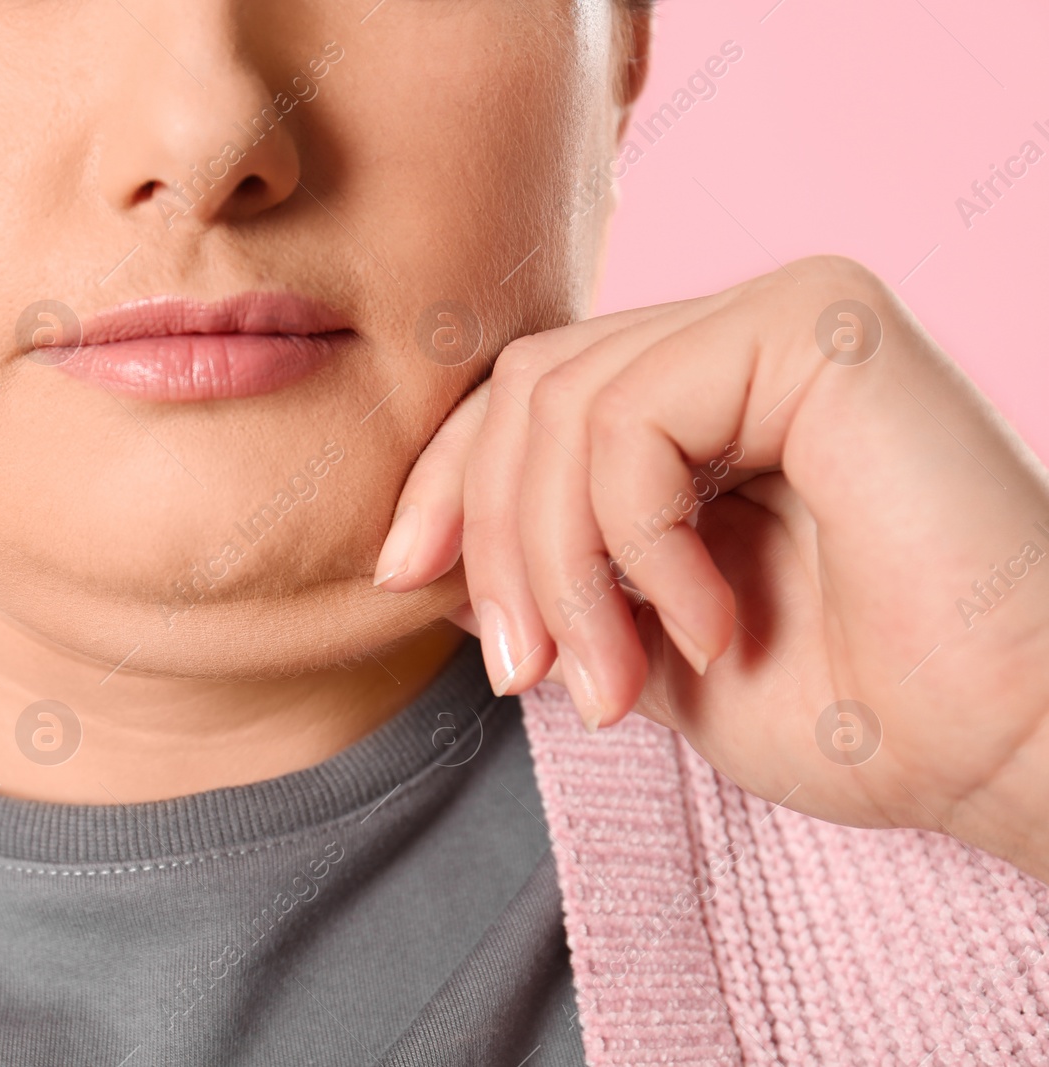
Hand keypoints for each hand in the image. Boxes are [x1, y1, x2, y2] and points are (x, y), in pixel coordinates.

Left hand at [376, 256, 1048, 880]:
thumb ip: (546, 577)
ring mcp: (782, 315)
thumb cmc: (848, 711)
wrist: (1002, 751)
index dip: (449, 482)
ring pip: (561, 402)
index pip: (525, 394)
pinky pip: (634, 418)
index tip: (403, 579)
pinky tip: (706, 627)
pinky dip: (637, 544)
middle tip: (523, 676)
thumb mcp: (640, 645)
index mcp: (706, 396)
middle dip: (495, 543)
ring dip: (559, 567)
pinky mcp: (817, 325)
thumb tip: (425, 553)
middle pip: (526, 388)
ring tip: (614, 681)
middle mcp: (742, 335)